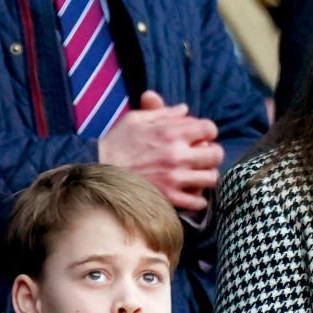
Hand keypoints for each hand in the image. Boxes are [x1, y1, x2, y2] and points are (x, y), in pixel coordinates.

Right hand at [97, 91, 224, 211]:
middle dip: (212, 153)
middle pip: (216, 154)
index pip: (209, 129)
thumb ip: (161, 112)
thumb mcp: (135, 119)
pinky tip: (188, 192)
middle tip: (202, 156)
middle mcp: (177, 155)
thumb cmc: (115, 143)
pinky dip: (198, 199)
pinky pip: (198, 202)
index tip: (199, 137)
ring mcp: (175, 178)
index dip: (207, 131)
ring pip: (211, 178)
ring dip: (206, 175)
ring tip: (196, 175)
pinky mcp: (170, 198)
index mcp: (171, 132)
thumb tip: (184, 110)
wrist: (96, 171)